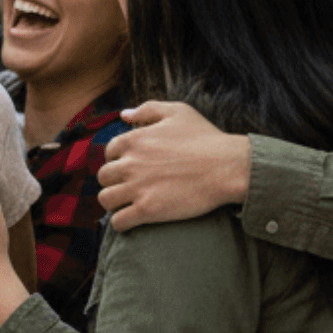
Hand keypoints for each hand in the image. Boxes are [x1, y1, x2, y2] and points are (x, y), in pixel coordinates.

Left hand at [96, 102, 251, 231]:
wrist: (229, 167)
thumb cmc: (207, 138)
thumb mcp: (178, 112)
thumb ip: (147, 109)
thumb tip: (123, 115)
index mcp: (133, 140)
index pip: (109, 152)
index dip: (118, 160)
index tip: (132, 167)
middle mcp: (130, 163)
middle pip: (104, 176)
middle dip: (114, 181)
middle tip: (130, 187)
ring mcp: (137, 187)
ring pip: (105, 199)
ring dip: (114, 203)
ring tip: (127, 204)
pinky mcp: (148, 210)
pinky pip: (118, 221)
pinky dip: (121, 223)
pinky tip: (132, 221)